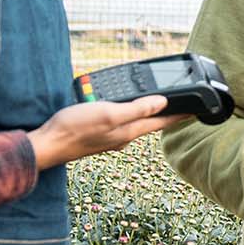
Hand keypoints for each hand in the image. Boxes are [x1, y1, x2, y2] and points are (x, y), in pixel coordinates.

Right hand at [27, 95, 187, 169]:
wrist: (48, 144)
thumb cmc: (76, 129)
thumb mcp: (110, 113)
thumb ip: (137, 108)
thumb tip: (162, 102)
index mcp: (129, 131)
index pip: (161, 121)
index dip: (179, 114)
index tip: (195, 110)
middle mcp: (122, 135)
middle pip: (149, 121)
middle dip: (164, 112)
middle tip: (179, 103)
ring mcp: (109, 135)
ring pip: (133, 120)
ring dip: (145, 109)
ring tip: (155, 100)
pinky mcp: (97, 132)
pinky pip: (117, 118)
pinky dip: (124, 109)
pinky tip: (120, 104)